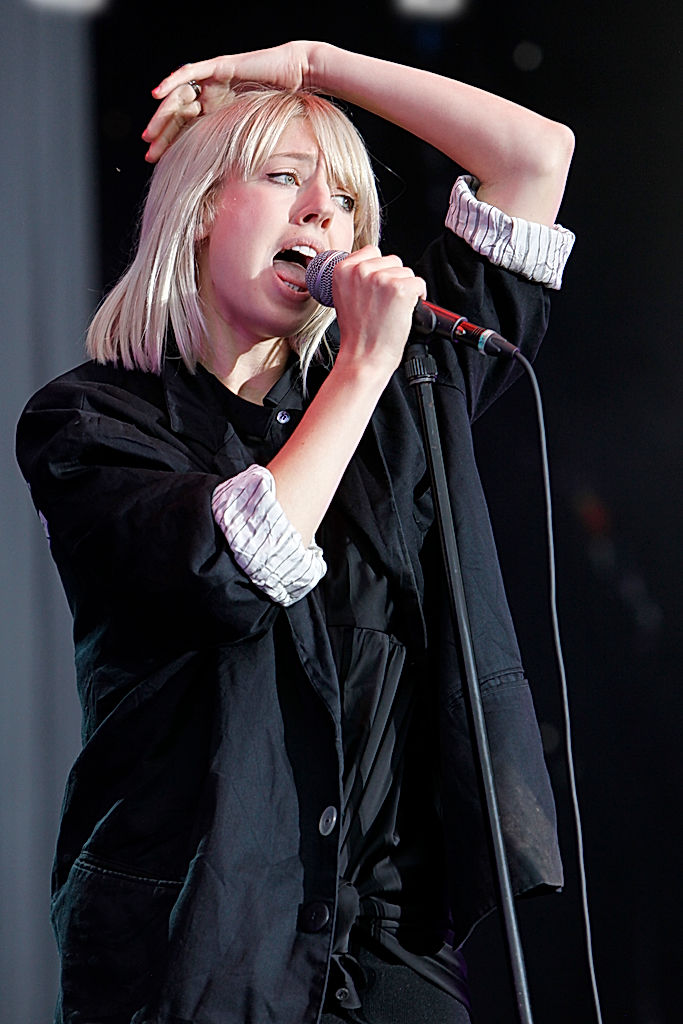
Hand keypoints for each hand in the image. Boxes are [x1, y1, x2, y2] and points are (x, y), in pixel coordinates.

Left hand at [141, 41, 317, 162]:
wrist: (298, 80)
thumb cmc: (282, 110)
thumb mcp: (252, 139)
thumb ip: (236, 155)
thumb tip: (224, 190)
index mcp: (217, 115)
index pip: (186, 128)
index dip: (170, 143)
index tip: (156, 160)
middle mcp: (211, 97)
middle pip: (178, 114)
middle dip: (161, 133)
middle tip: (149, 151)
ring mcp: (213, 82)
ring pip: (179, 96)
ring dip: (163, 114)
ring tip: (150, 132)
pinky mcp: (218, 68)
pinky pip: (190, 73)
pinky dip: (172, 82)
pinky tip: (158, 94)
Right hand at [331, 246, 426, 380]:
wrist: (363, 357)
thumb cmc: (357, 334)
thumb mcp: (344, 297)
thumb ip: (357, 277)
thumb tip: (376, 266)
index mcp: (343, 269)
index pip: (372, 252)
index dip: (379, 271)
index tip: (377, 290)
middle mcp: (361, 270)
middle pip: (392, 260)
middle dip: (393, 280)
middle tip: (384, 305)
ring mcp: (381, 278)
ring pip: (407, 272)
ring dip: (405, 289)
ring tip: (391, 310)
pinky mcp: (400, 288)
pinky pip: (419, 284)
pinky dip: (418, 298)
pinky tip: (404, 311)